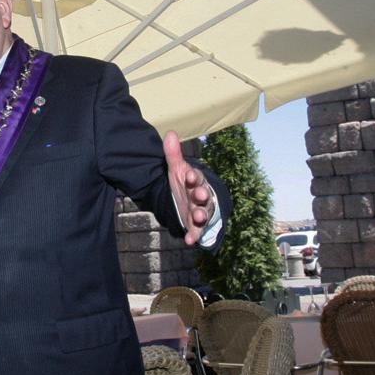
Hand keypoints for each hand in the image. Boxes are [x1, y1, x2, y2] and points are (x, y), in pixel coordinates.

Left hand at [164, 130, 215, 245]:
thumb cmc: (184, 183)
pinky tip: (190, 240)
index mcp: (197, 182)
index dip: (194, 177)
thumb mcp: (176, 169)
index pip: (197, 178)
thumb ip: (173, 154)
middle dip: (202, 195)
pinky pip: (197, 232)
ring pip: (203, 213)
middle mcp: (201, 197)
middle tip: (199, 194)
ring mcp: (199, 212)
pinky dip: (194, 236)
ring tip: (197, 216)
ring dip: (201, 215)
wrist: (185, 201)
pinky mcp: (195, 226)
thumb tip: (170, 133)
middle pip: (204, 196)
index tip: (189, 175)